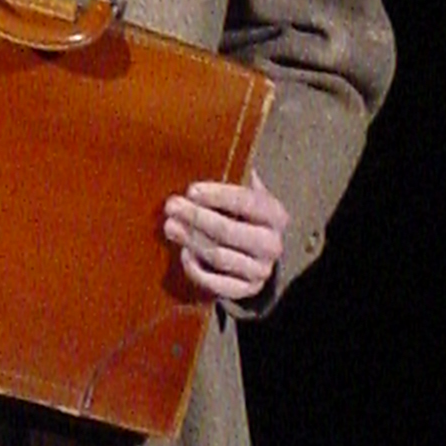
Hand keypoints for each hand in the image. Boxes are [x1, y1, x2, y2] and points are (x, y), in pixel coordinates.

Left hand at [162, 171, 288, 301]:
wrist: (259, 257)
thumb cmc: (246, 217)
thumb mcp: (249, 196)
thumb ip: (239, 178)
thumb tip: (224, 154)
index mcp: (276, 215)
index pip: (248, 202)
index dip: (219, 195)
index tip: (191, 189)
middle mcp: (273, 245)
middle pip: (229, 231)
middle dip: (196, 217)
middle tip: (171, 206)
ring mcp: (261, 270)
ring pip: (219, 256)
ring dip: (190, 240)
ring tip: (169, 226)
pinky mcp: (246, 290)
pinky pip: (216, 283)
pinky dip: (197, 269)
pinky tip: (183, 253)